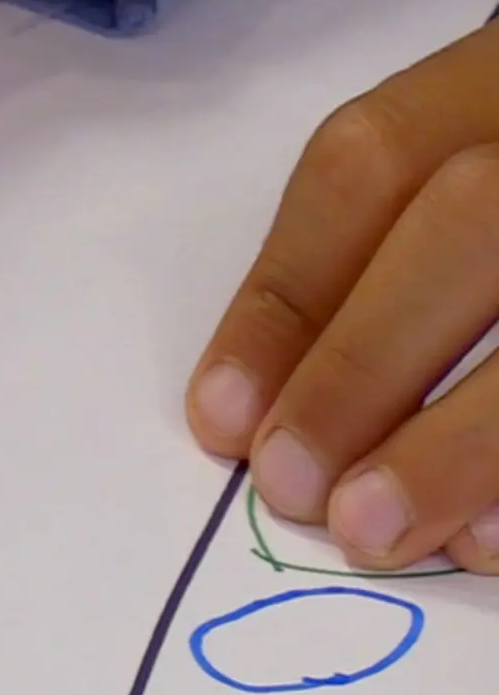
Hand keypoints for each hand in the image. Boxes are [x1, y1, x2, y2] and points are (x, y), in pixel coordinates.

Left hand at [187, 10, 498, 571]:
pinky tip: (496, 537)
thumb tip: (259, 415)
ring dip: (461, 439)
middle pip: (474, 216)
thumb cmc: (496, 220)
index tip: (223, 418)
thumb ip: (389, 269)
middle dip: (366, 364)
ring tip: (378, 530)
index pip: (378, 157)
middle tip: (295, 488)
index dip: (291, 292)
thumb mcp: (468, 177)